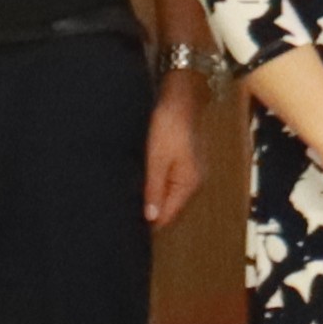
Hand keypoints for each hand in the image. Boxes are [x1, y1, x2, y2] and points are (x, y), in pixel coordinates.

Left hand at [139, 74, 202, 232]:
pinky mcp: (187, 162)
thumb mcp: (156, 159)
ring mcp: (193, 171)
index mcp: (188, 183)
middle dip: (152, 209)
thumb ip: (154, 189)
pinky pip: (172, 181)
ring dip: (155, 196)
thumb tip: (151, 218)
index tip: (129, 224)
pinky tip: (146, 178)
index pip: (169, 215)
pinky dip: (159, 183)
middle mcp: (194, 181)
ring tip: (134, 193)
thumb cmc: (169, 126)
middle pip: (171, 206)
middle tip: (127, 209)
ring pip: (171, 194)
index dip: (150, 222)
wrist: (182, 98)